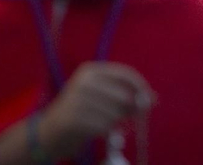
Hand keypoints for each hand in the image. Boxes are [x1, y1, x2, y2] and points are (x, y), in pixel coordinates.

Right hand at [38, 63, 153, 159]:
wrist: (48, 132)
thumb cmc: (80, 113)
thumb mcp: (101, 98)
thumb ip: (126, 97)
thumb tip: (153, 99)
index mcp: (90, 71)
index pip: (124, 74)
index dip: (141, 86)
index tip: (152, 99)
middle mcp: (83, 81)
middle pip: (123, 95)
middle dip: (130, 109)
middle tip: (129, 117)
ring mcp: (76, 100)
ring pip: (115, 113)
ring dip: (116, 122)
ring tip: (104, 123)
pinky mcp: (73, 119)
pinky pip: (104, 126)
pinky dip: (106, 131)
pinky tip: (97, 130)